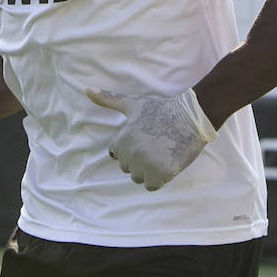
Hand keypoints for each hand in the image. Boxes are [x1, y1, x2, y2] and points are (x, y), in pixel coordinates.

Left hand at [84, 86, 217, 190]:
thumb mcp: (132, 103)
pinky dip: (158, 179)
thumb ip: (108, 99)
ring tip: (160, 153)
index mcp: (122, 139)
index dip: (129, 148)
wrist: (191, 117)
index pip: (116, 155)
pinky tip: (166, 163)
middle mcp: (132, 153)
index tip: (142, 138)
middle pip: (127, 168)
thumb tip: (85, 89)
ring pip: (138, 178)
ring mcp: (147, 165)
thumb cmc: (161, 109)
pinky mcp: (163, 174)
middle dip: (138, 160)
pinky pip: (152, 186)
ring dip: (148, 171)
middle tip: (154, 145)